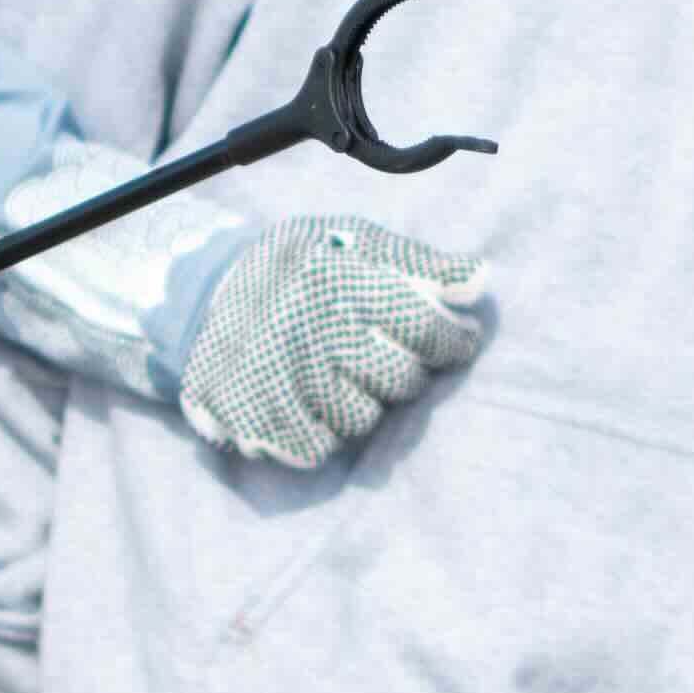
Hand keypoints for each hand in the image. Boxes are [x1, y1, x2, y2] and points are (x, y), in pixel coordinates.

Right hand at [154, 215, 488, 470]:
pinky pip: (316, 449)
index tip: (459, 340)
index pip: (423, 326)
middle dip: (404, 374)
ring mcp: (272, 372)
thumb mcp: (360, 242)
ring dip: (362, 405)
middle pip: (399, 380)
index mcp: (334, 275)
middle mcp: (303, 323)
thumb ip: (422, 263)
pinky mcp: (246, 413)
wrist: (212, 289)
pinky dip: (322, 434)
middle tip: (384, 357)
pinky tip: (312, 403)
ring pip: (362, 420)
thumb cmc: (309, 266)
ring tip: (340, 377)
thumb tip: (481, 280)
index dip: (453, 340)